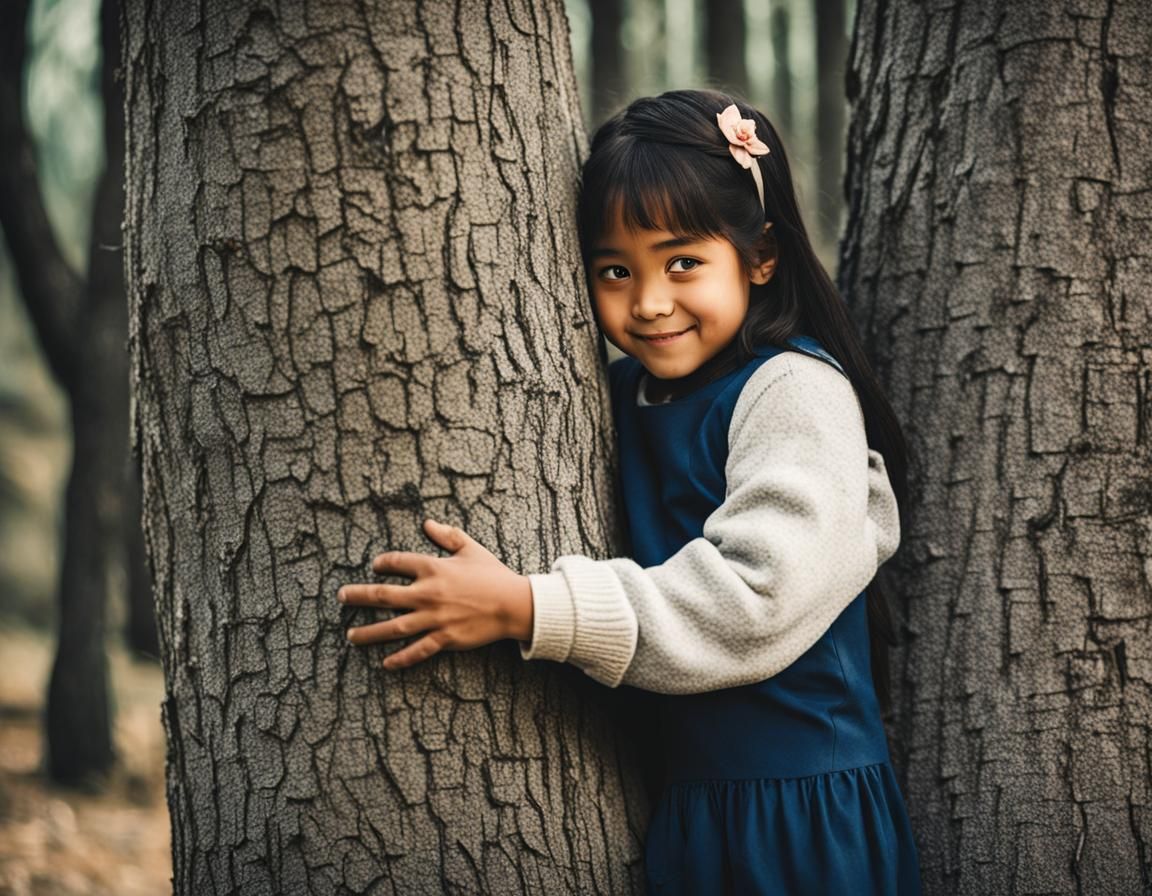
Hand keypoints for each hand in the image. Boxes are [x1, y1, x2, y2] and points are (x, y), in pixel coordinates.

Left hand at [338, 519, 533, 670]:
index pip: (397, 562)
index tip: (376, 565)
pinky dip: (401, 658)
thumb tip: (426, 523)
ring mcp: (434, 618)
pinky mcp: (445, 637)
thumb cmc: (493, 574)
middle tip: (341, 597)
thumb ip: (446, 535)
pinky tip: (385, 663)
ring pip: (393, 627)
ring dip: (369, 633)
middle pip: (383, 595)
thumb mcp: (470, 548)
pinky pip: (418, 650)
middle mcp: (428, 593)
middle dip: (358, 596)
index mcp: (433, 568)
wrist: (514, 603)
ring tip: (350, 636)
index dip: (383, 562)